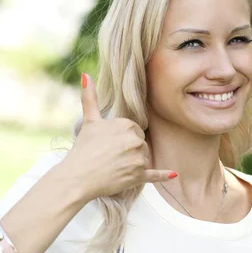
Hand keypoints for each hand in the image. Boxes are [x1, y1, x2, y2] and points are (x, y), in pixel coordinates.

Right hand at [61, 73, 175, 200]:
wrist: (77, 177)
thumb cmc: (83, 149)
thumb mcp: (89, 121)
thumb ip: (89, 97)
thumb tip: (85, 75)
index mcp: (127, 124)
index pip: (135, 131)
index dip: (123, 139)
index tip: (110, 145)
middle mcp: (136, 140)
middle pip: (141, 145)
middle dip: (130, 151)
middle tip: (111, 158)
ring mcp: (138, 159)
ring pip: (144, 159)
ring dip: (134, 164)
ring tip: (116, 168)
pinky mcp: (139, 176)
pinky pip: (155, 174)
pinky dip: (163, 175)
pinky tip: (173, 174)